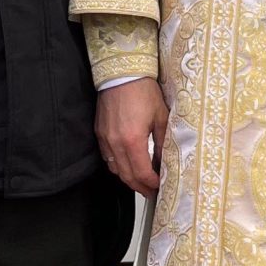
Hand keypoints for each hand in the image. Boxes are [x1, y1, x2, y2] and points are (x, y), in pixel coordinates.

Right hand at [99, 78, 169, 194]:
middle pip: (127, 176)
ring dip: (128, 179)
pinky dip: (118, 166)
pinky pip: (107, 158)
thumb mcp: (161, 117)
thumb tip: (166, 161)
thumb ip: (163, 142)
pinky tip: (128, 165)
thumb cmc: (143, 91)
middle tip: (151, 192)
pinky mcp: (100, 133)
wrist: (122, 73)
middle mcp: (115, 143)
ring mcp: (105, 139)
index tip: (159, 187)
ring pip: (115, 169)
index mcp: (132, 140)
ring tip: (141, 182)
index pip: (142, 173)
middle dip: (140, 187)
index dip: (151, 184)